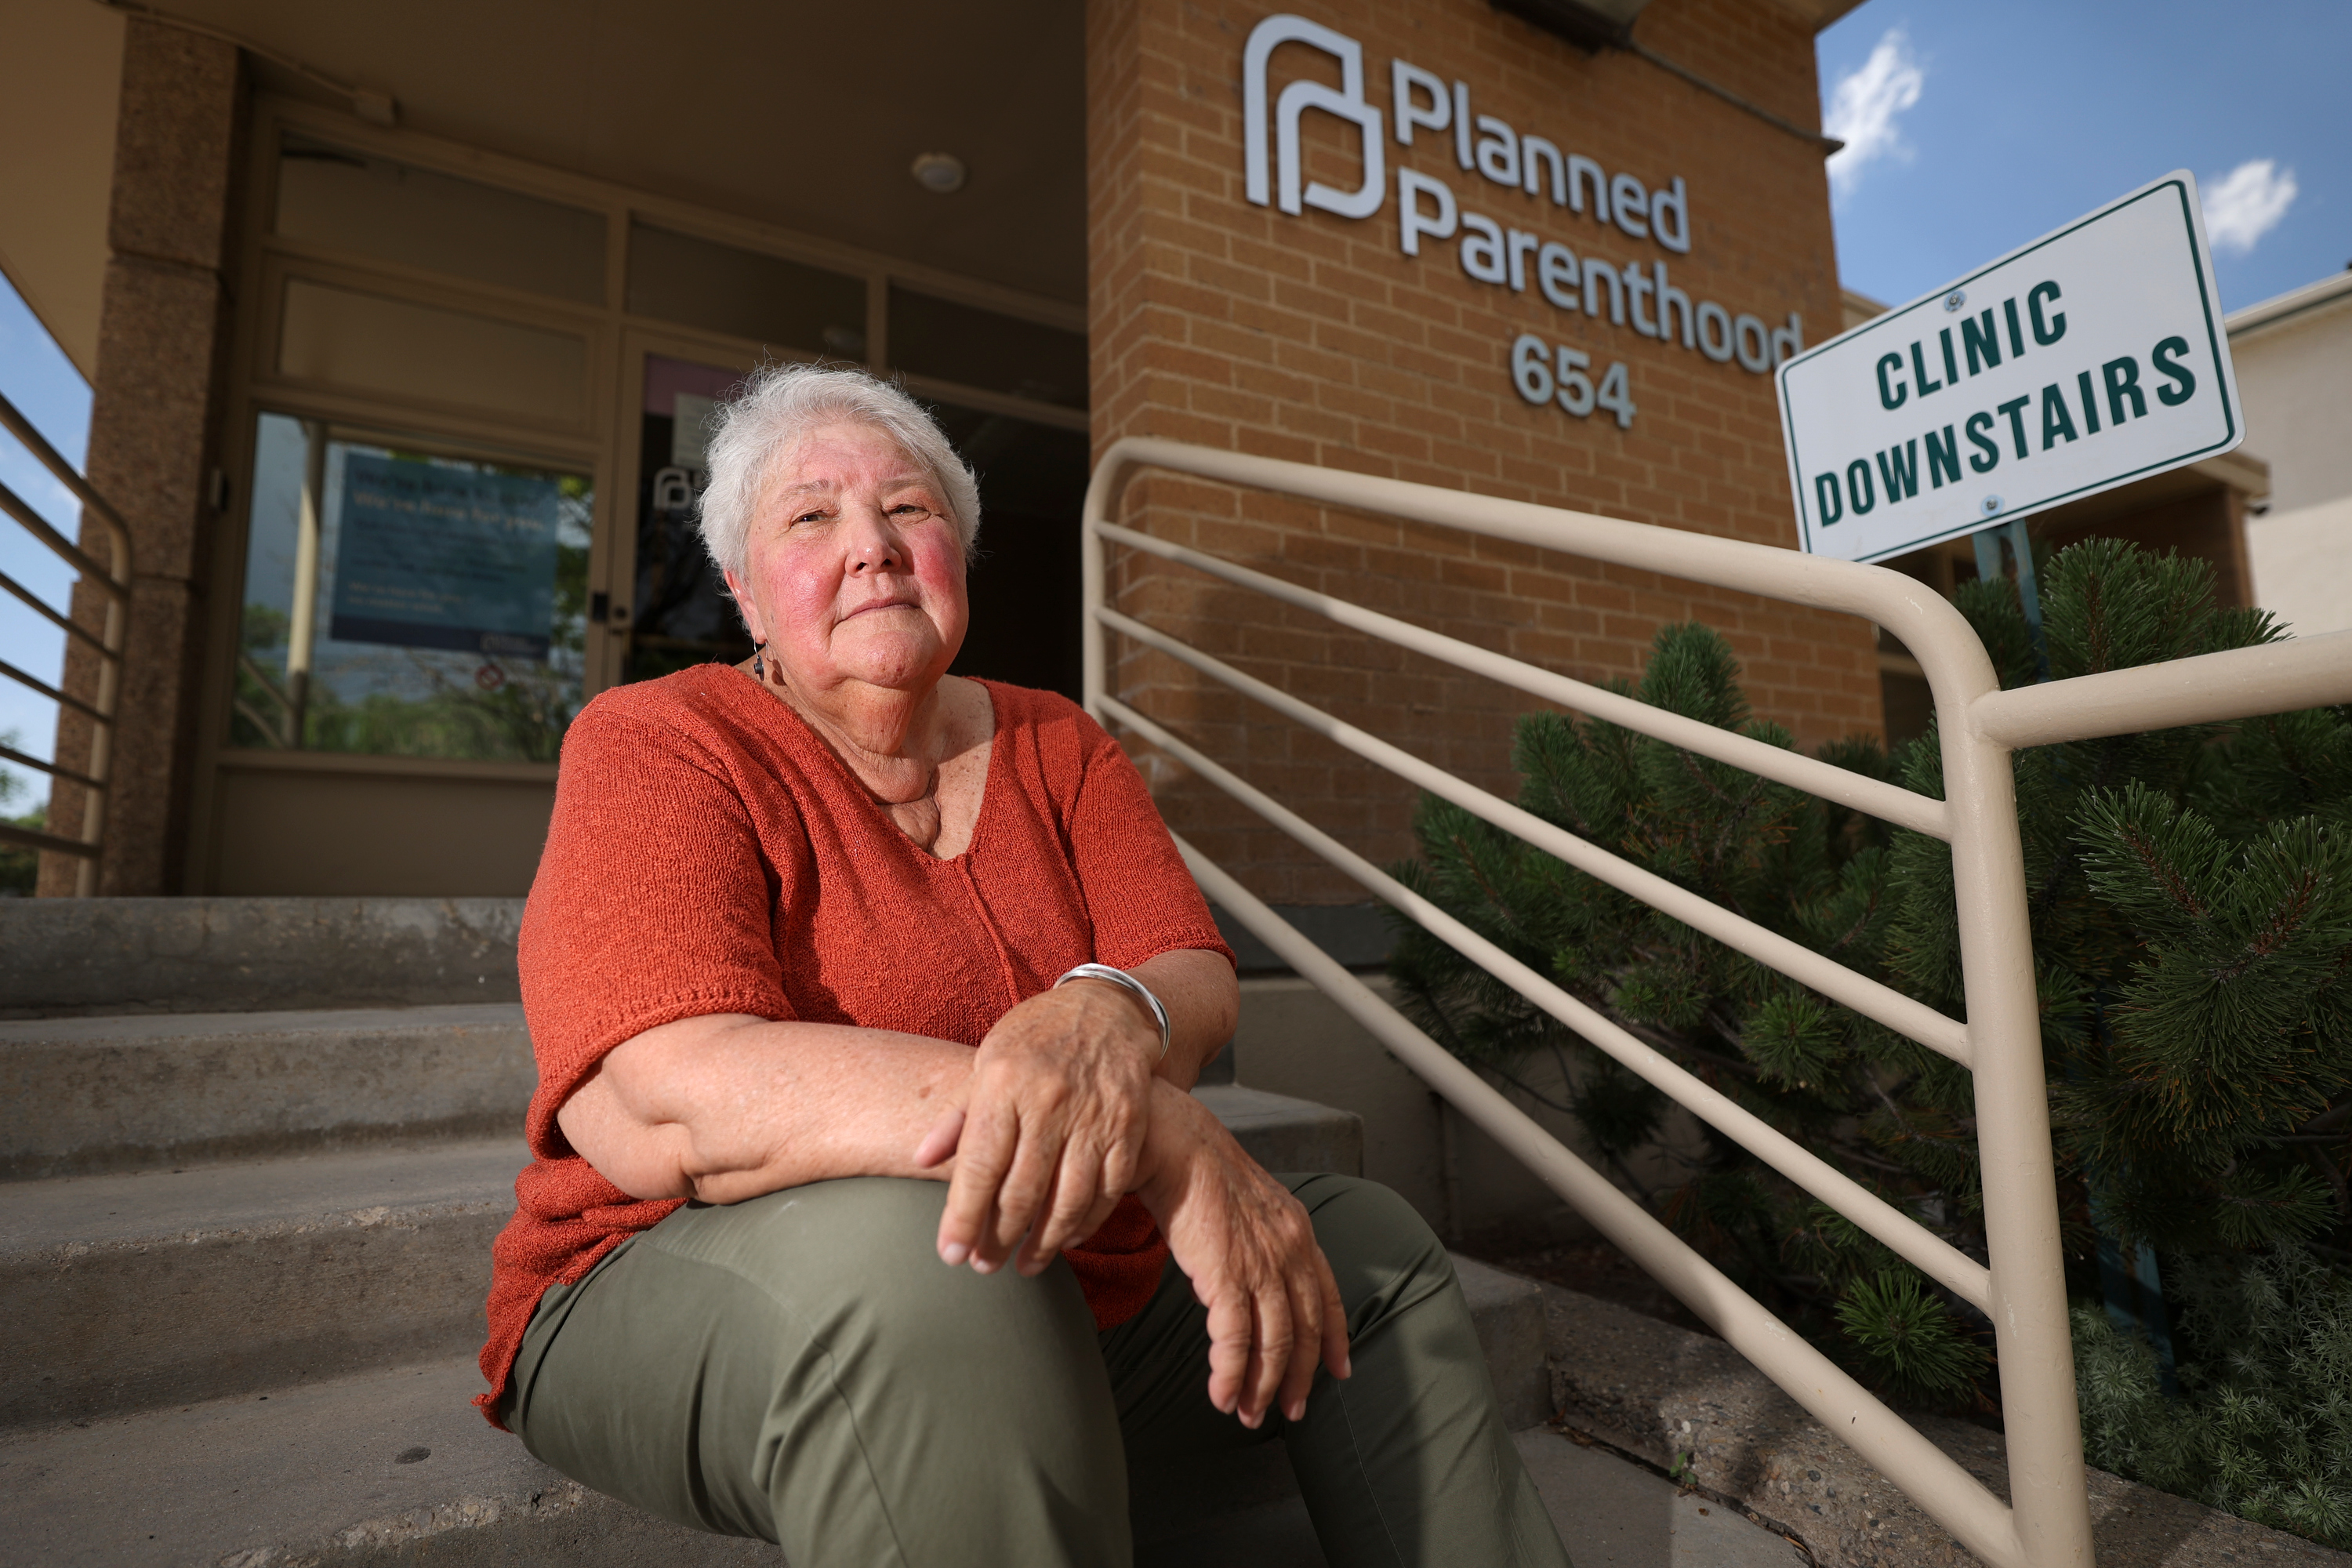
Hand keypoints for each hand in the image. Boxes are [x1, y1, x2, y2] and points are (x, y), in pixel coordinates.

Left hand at [915, 978, 1159, 1275]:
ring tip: (1024, 1264)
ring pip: (1068, 1198)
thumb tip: (921, 1159)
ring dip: (1044, 1242)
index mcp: (1005, 1083)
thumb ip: (957, 1114)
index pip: (980, 1164)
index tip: (951, 1254)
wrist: (1106, 1008)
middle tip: (984, 1265)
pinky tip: (1068, 1237)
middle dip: (998, 1238)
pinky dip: (1088, 1220)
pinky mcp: (1128, 1125)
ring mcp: (1093, 1115)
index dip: (963, 1215)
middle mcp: (1049, 1101)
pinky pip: (1108, 1188)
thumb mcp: (987, 1060)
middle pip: (1021, 1190)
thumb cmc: (1036, 1036)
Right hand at [1134, 1083, 1350, 1427]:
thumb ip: (1261, 1239)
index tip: (1339, 1371)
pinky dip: (1231, 1376)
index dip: (1335, 1339)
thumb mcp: (1251, 1204)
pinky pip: (1235, 1342)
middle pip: (1305, 1330)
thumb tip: (1250, 1274)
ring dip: (1261, 1387)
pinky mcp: (1226, 1276)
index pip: (1329, 1296)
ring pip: (1273, 1344)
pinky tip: (1222, 1396)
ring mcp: (1261, 1264)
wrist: (1176, 1143)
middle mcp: (1290, 1251)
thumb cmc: (1201, 1170)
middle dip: (1298, 1378)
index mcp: (1298, 1231)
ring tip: (1248, 1413)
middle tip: (1289, 1411)